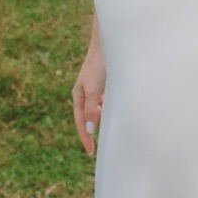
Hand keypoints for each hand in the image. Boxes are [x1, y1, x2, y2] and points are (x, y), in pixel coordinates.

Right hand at [71, 39, 104, 157]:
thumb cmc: (99, 66)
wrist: (108, 45)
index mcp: (78, 96)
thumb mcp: (93, 90)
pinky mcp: (105, 84)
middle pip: (89, 118)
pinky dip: (111, 109)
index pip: (81, 122)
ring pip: (99, 110)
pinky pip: (106, 102)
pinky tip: (119, 111)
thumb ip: (92, 110)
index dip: (86, 138)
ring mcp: (95, 89)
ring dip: (104, 119)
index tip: (91, 152)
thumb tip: (90, 130)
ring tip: (112, 130)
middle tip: (102, 146)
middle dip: (94, 131)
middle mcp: (85, 93)